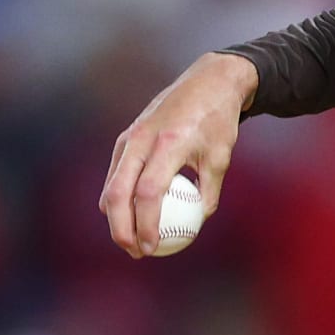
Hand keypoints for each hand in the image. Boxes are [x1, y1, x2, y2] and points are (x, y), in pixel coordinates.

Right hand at [99, 52, 257, 257]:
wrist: (207, 82)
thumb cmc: (218, 122)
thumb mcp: (221, 158)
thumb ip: (208, 192)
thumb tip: (196, 223)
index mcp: (170, 144)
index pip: (148, 192)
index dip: (146, 223)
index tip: (152, 247)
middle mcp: (143, 139)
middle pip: (119, 192)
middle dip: (121, 228)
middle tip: (134, 252)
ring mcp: (130, 136)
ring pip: (112, 184)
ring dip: (116, 216)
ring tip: (130, 240)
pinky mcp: (126, 136)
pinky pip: (115, 173)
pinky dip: (117, 197)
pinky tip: (126, 216)